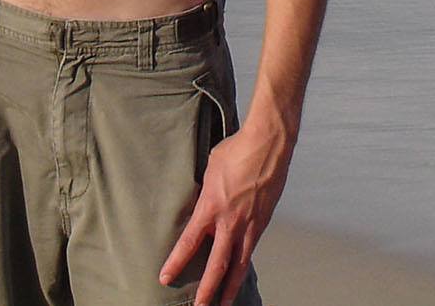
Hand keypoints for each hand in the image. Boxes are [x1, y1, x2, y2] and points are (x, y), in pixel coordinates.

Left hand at [160, 123, 286, 305]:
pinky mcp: (264, 221)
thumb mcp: (209, 170)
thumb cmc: (236, 150)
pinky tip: (239, 274)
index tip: (165, 277)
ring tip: (223, 305)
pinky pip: (251, 249)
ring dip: (230, 288)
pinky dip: (244, 265)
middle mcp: (230, 220)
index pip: (189, 242)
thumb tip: (200, 202)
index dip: (176, 262)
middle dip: (207, 290)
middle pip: (217, 264)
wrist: (268, 144)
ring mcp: (250, 223)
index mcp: (211, 206)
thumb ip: (204, 191)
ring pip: (239, 265)